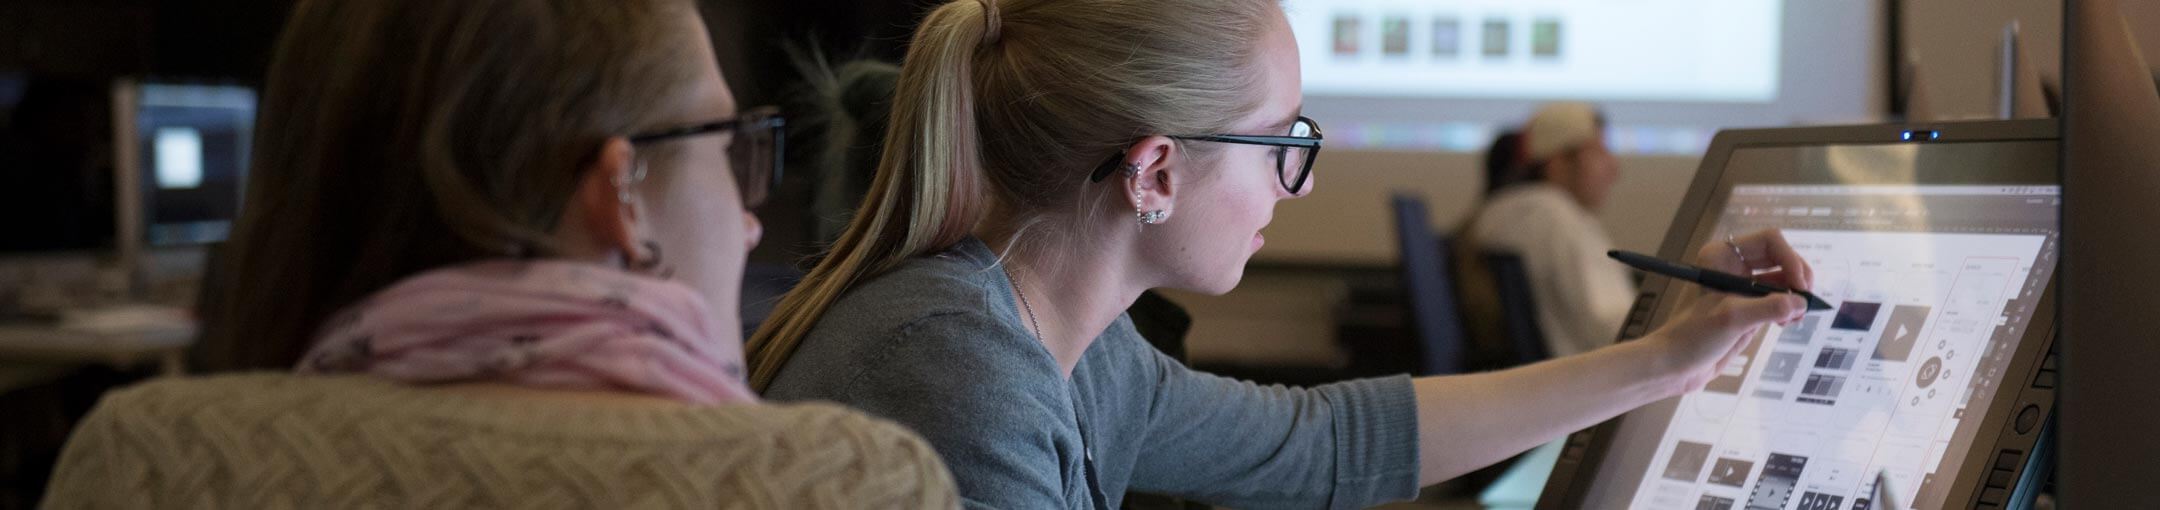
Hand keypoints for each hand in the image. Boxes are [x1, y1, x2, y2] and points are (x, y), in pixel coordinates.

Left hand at [1644, 229, 1813, 393]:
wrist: (1674, 364)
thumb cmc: (1692, 336)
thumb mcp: (1731, 318)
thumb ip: (1767, 307)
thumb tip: (1799, 303)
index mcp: (1722, 256)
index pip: (1770, 241)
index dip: (1790, 259)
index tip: (1800, 285)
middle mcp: (1733, 267)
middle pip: (1781, 259)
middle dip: (1797, 278)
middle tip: (1805, 301)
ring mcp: (1742, 288)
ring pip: (1783, 281)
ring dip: (1795, 296)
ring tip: (1795, 316)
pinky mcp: (1748, 309)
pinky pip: (1778, 301)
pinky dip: (1788, 309)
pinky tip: (1787, 322)